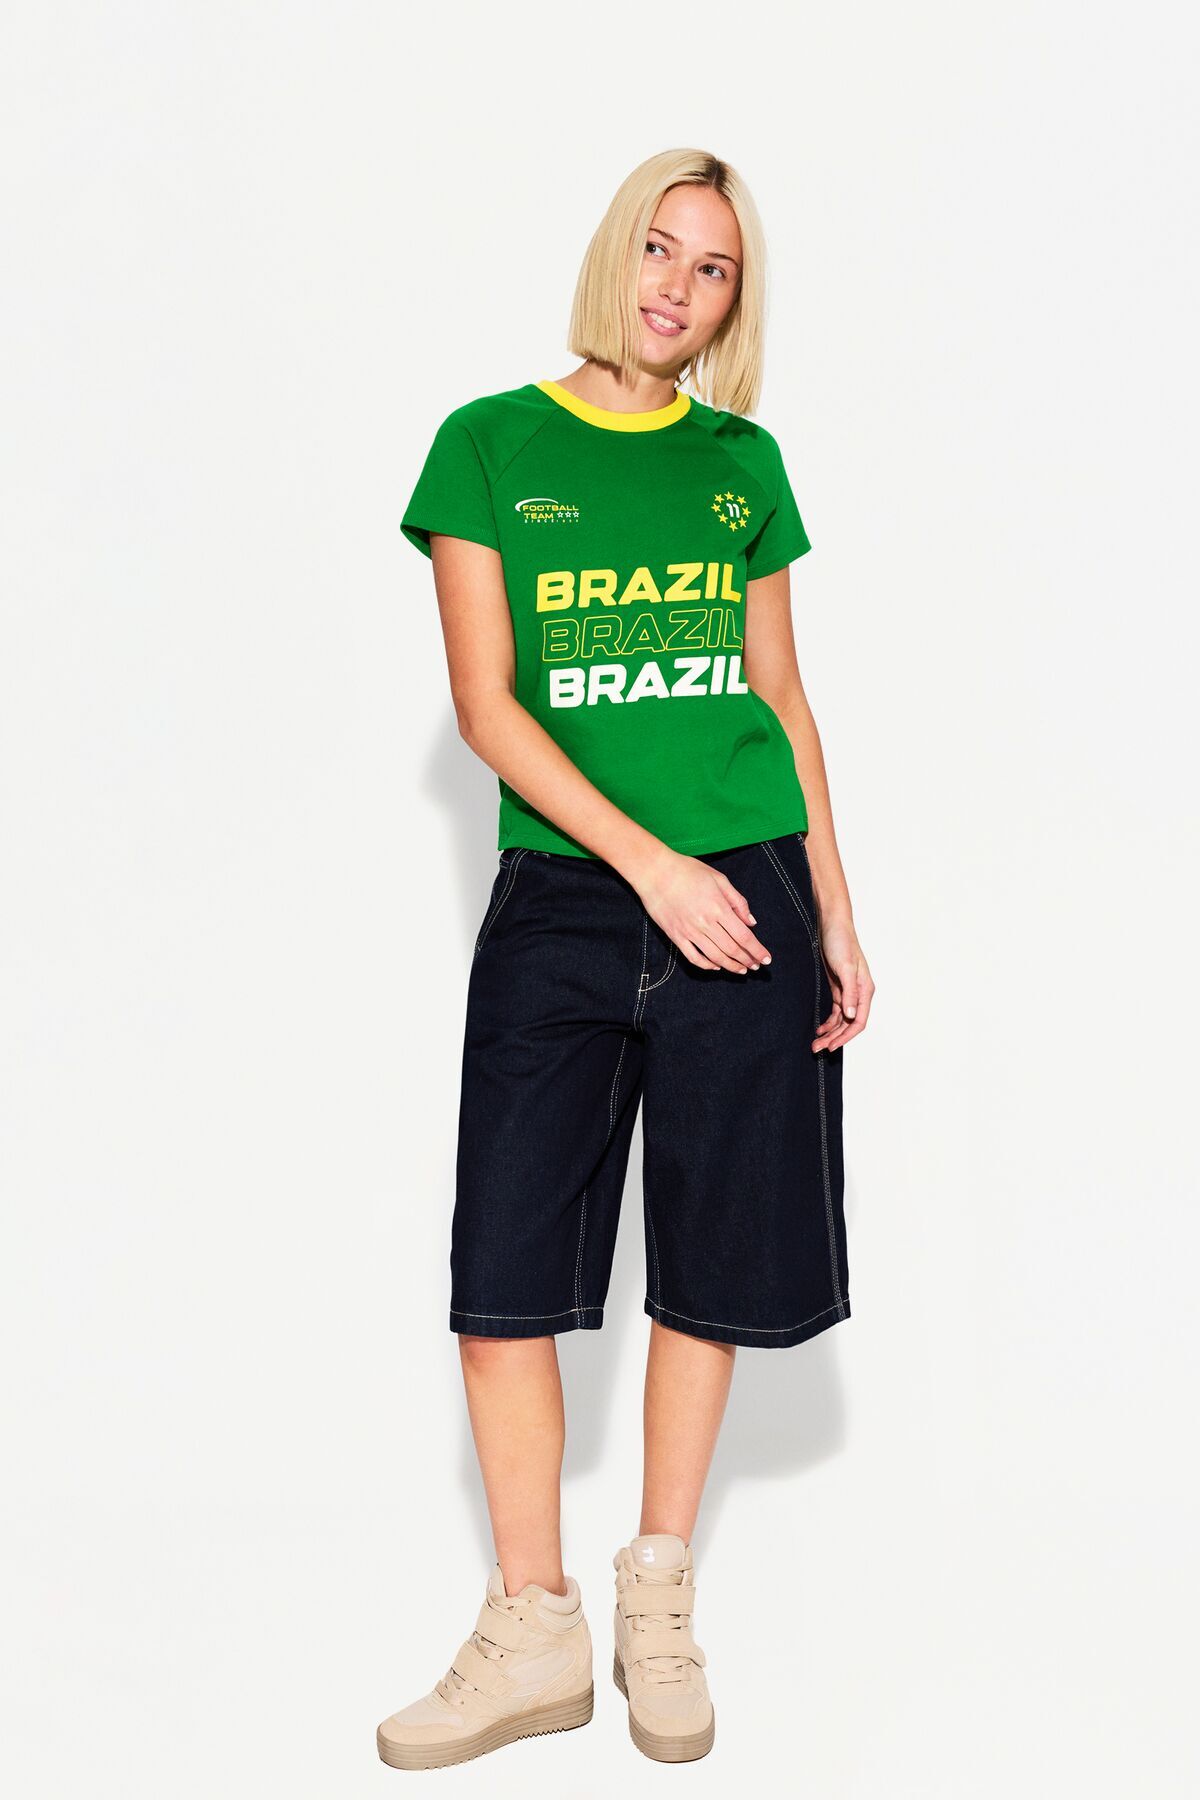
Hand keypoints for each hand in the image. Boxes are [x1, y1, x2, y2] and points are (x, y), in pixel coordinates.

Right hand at [633, 849, 772, 972]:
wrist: (654, 871)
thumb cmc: (688, 870)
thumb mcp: (719, 878)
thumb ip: (737, 901)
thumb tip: (751, 922)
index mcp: (719, 908)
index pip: (744, 936)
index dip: (757, 950)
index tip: (766, 959)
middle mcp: (706, 923)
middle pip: (732, 949)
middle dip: (747, 960)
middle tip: (756, 966)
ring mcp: (689, 932)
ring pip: (715, 957)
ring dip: (731, 966)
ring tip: (741, 970)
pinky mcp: (675, 936)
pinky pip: (693, 957)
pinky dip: (706, 965)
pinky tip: (715, 966)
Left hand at [812, 917, 874, 1052]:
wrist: (832, 925)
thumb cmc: (842, 942)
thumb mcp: (845, 967)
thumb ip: (849, 992)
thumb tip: (851, 1015)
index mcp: (865, 990)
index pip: (858, 1021)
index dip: (845, 1037)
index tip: (831, 1046)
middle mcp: (859, 993)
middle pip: (849, 1024)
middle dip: (835, 1038)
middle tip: (818, 1049)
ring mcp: (849, 991)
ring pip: (842, 1020)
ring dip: (830, 1033)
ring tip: (816, 1043)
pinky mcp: (839, 988)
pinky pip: (836, 1011)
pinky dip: (828, 1022)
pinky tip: (820, 1028)